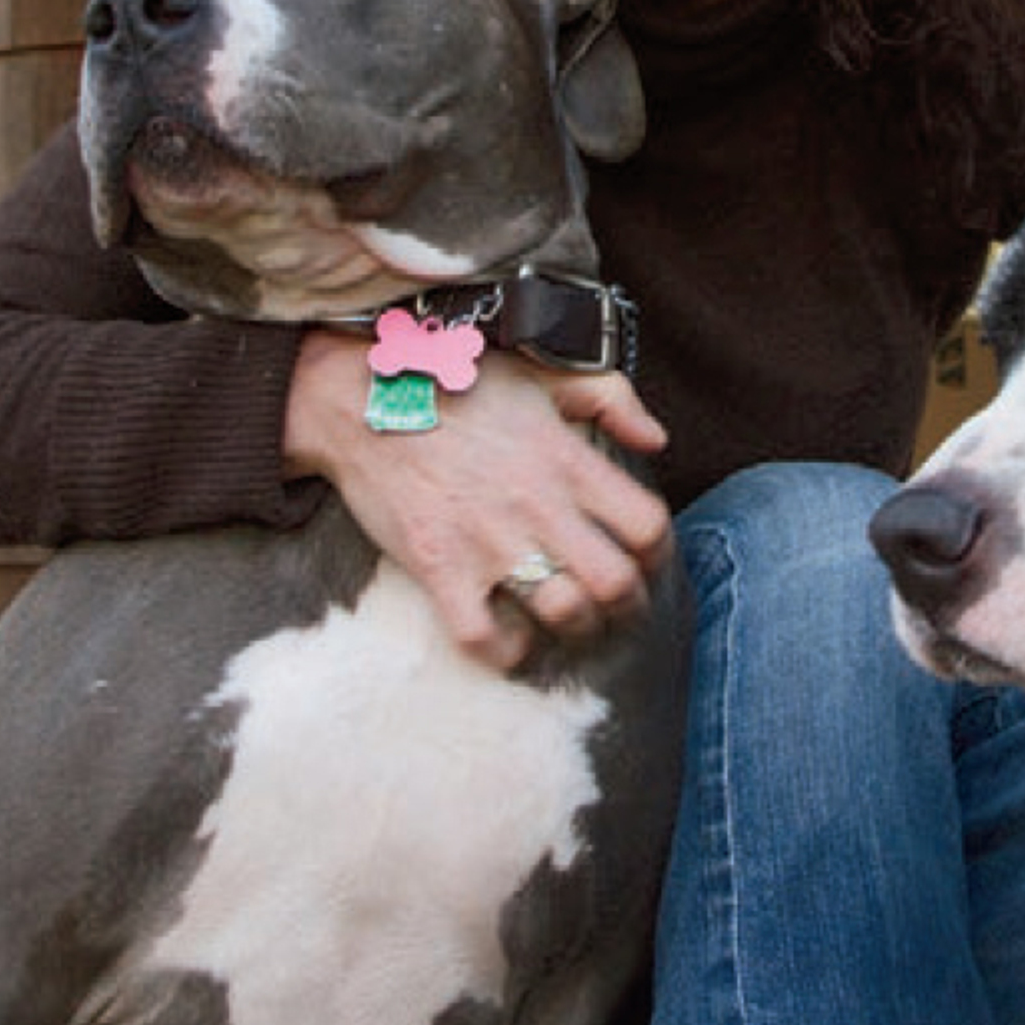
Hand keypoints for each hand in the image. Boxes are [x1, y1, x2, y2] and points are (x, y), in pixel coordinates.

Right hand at [285, 329, 671, 668]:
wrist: (366, 399)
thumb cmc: (462, 385)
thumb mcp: (546, 374)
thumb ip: (613, 399)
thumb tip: (657, 441)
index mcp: (568, 460)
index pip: (647, 526)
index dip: (659, 553)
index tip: (646, 558)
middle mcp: (537, 505)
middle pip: (616, 583)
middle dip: (628, 604)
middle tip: (618, 605)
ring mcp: (487, 541)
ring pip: (564, 614)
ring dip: (577, 629)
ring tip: (571, 621)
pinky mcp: (439, 568)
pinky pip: (485, 638)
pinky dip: (506, 650)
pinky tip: (511, 635)